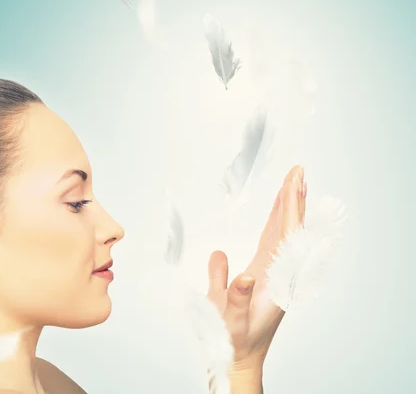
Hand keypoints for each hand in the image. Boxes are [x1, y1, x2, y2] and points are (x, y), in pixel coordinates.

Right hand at [207, 165, 305, 371]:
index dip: (290, 209)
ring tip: (292, 182)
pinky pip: (270, 240)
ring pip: (283, 233)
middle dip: (294, 199)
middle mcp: (279, 273)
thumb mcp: (231, 323)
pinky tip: (277, 209)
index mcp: (276, 282)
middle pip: (290, 230)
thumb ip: (235, 298)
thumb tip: (241, 276)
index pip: (286, 239)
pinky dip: (275, 221)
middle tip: (298, 172)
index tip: (293, 184)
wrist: (240, 357)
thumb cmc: (234, 341)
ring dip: (287, 207)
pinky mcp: (262, 272)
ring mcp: (272, 271)